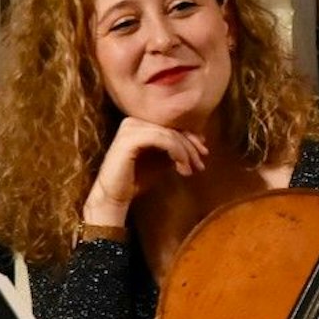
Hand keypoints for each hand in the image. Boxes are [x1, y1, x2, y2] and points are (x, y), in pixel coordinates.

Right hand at [82, 116, 208, 226]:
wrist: (114, 197)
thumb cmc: (137, 178)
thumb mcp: (162, 159)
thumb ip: (177, 147)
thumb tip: (201, 138)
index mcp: (140, 123)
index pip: (172, 126)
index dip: (191, 139)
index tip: (204, 154)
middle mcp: (133, 121)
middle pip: (172, 129)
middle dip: (191, 147)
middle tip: (201, 165)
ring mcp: (130, 128)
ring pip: (170, 134)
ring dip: (185, 152)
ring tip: (190, 170)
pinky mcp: (130, 138)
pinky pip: (162, 139)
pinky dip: (177, 152)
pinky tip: (182, 167)